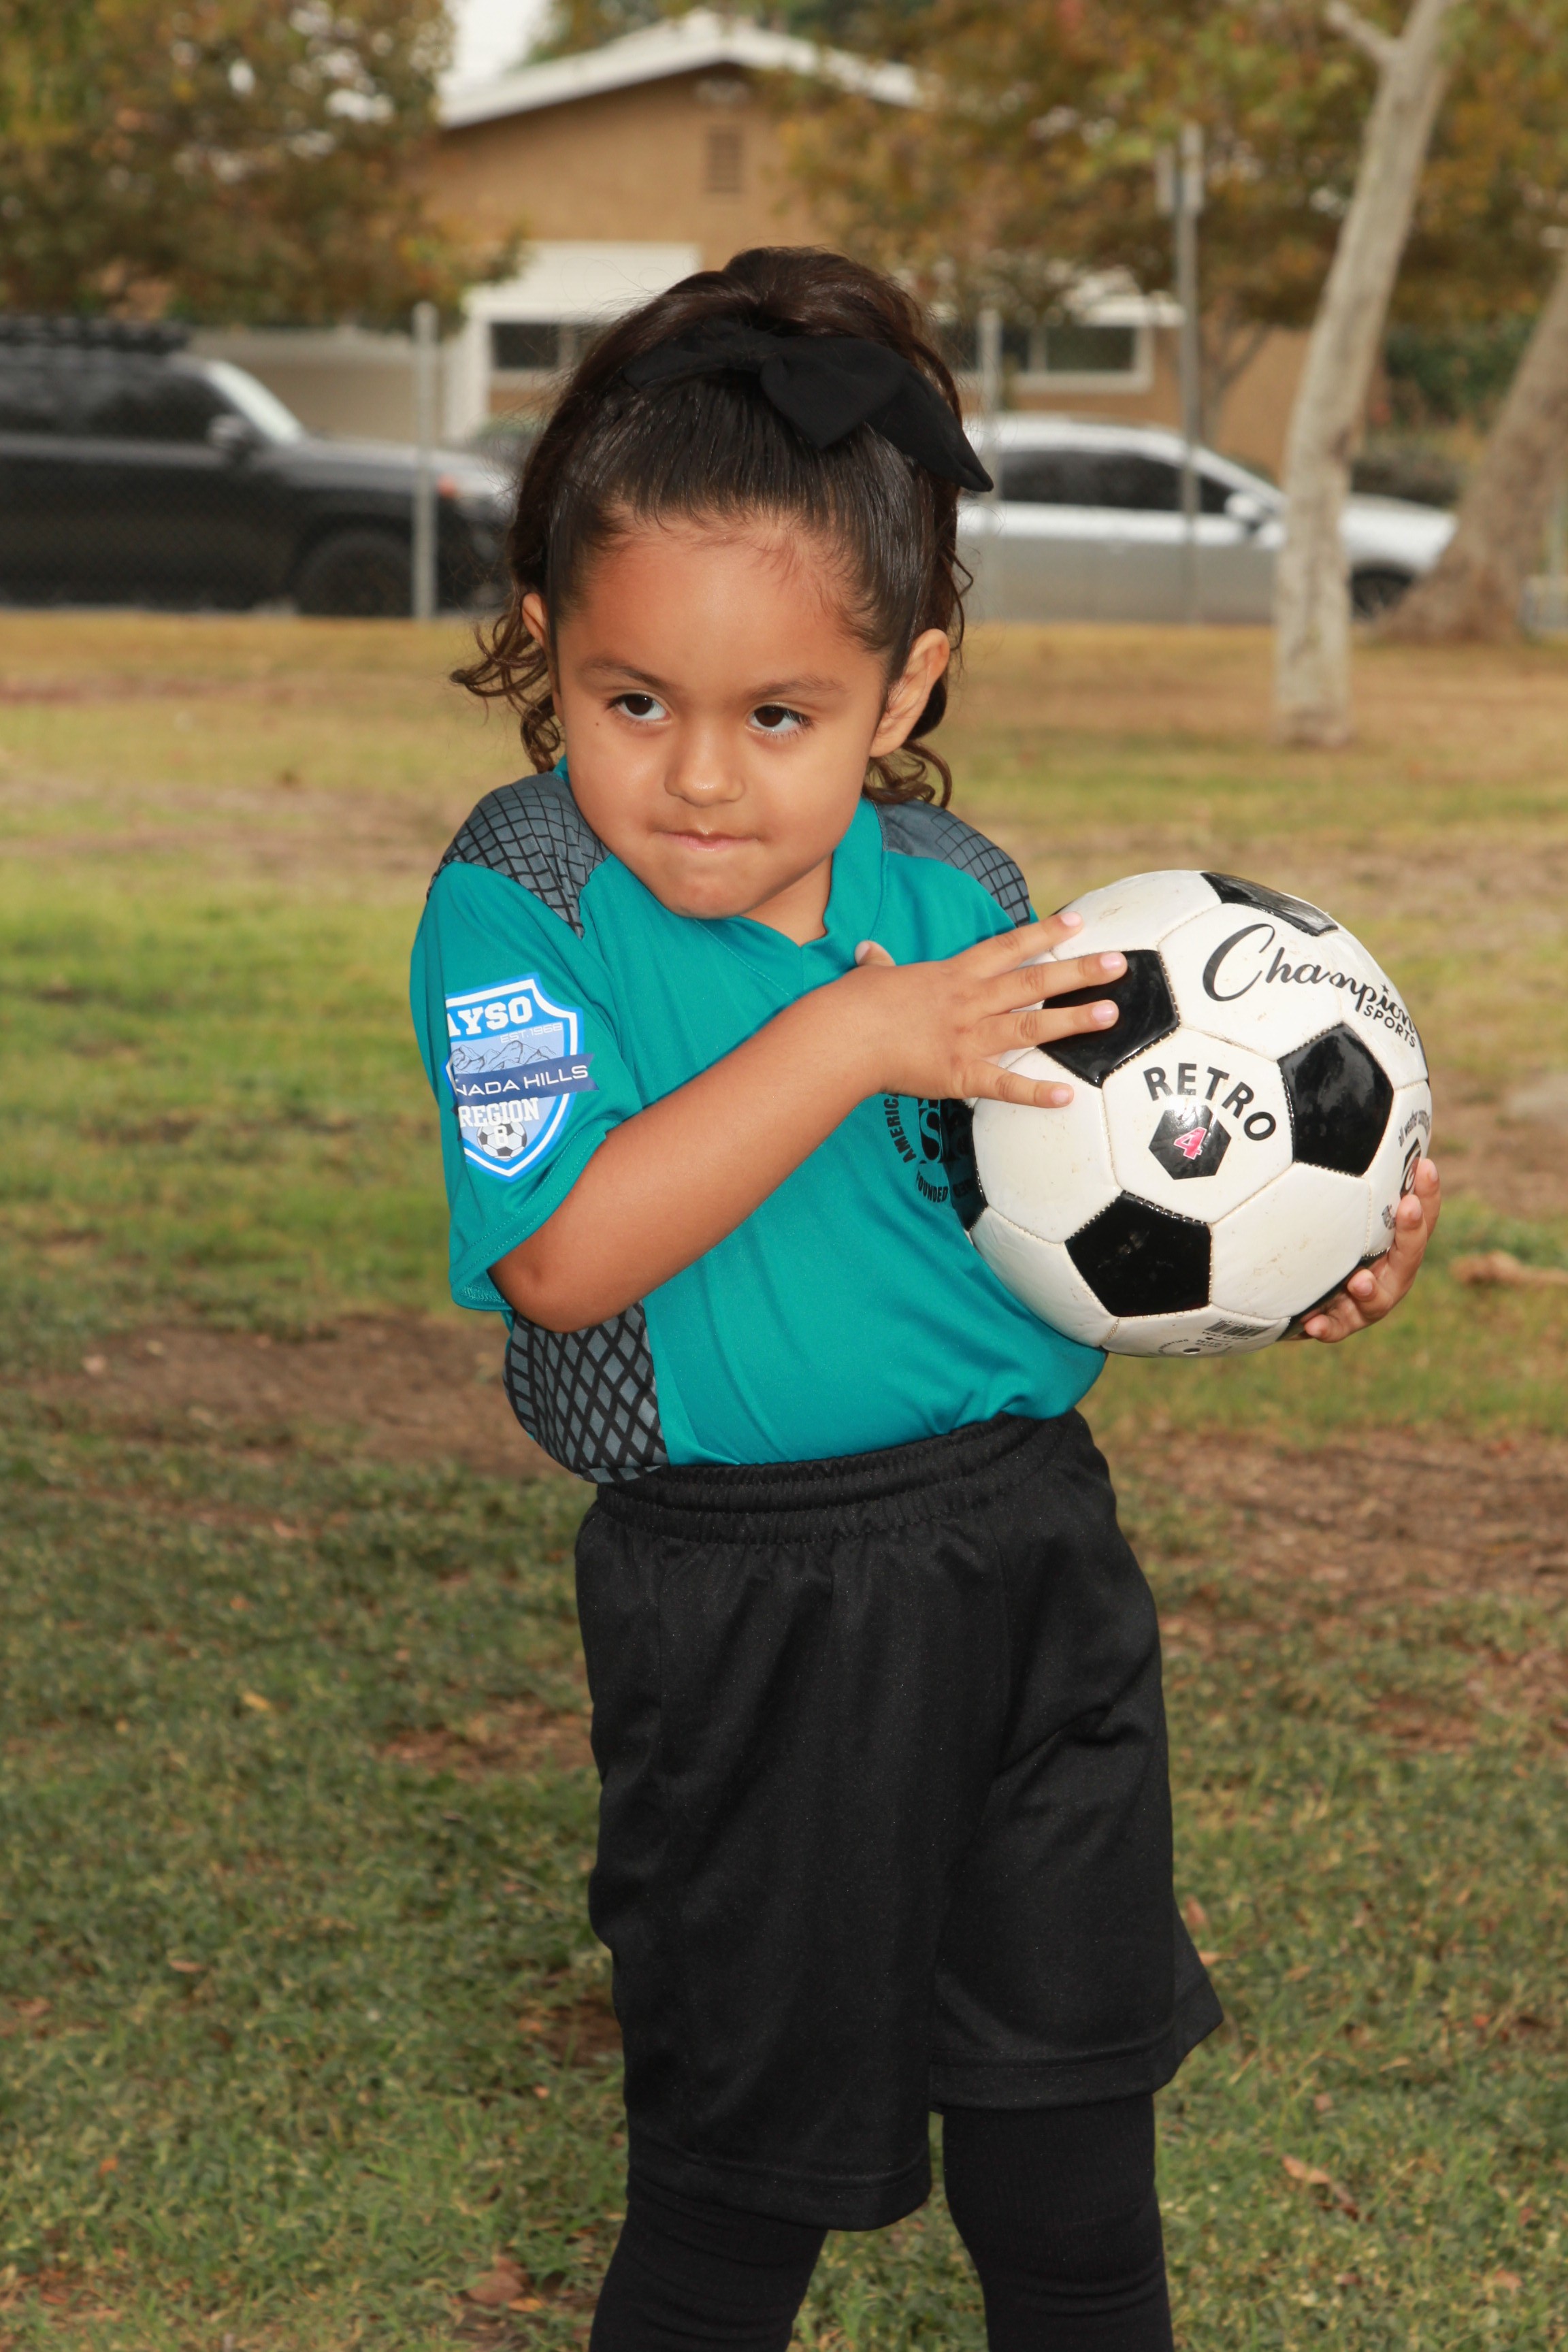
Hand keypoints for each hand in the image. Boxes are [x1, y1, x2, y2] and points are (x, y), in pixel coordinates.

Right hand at [845, 914, 1121, 1107]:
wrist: (842, 1035)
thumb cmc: (853, 1006)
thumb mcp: (870, 977)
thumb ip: (878, 966)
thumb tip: (868, 952)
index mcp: (952, 975)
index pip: (1006, 947)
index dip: (1043, 933)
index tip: (1077, 922)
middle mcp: (969, 1001)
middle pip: (1033, 980)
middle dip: (1078, 971)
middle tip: (1120, 965)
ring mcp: (968, 1037)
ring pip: (1030, 1023)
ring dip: (1073, 1019)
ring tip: (1111, 1013)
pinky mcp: (959, 1073)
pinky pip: (1005, 1084)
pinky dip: (1035, 1092)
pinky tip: (1067, 1096)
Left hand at [1303, 1156, 1441, 1341]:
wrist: (1285, 1289)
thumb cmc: (1315, 1236)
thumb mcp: (1325, 1198)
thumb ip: (1339, 1169)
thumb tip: (1344, 1110)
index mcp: (1390, 1241)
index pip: (1417, 1214)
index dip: (1426, 1192)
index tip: (1425, 1166)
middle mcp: (1384, 1270)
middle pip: (1408, 1256)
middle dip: (1410, 1231)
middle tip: (1407, 1206)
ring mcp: (1363, 1300)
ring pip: (1378, 1300)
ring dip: (1370, 1291)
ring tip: (1358, 1281)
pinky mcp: (1336, 1321)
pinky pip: (1336, 1328)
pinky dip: (1328, 1326)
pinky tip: (1312, 1323)